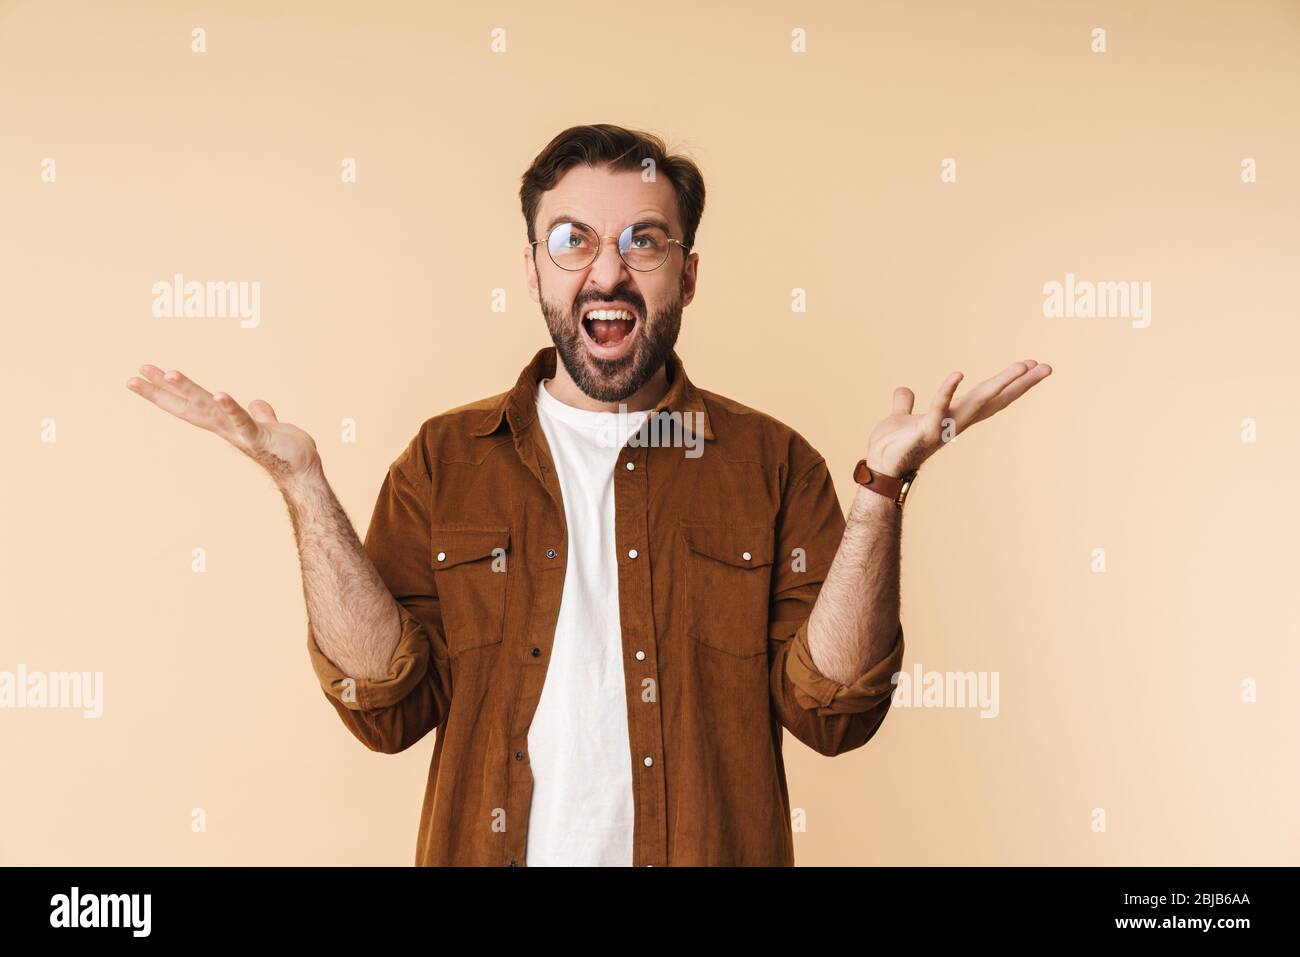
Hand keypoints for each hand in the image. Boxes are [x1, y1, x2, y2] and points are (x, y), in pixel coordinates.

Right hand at [125, 365, 321, 484]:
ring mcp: (240, 432)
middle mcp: (226, 428)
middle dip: (161, 392)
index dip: (167, 392)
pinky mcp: (259, 437)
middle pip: (189, 406)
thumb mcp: (270, 427)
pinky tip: (221, 394)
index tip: (143, 376)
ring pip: (209, 409)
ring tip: (169, 374)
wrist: (304, 472)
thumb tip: (259, 405)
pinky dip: (231, 408)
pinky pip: (242, 420)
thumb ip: (261, 415)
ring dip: (189, 391)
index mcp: (225, 422)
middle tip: (134, 377)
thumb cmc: (287, 452)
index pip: (191, 404)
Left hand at [865, 359, 1052, 476]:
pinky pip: (938, 410)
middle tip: (1045, 367)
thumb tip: (904, 391)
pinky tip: (958, 373)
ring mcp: (943, 428)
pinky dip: (946, 392)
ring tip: (1021, 366)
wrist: (878, 470)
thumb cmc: (892, 448)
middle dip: (1020, 383)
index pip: (988, 397)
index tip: (1032, 367)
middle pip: (993, 399)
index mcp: (953, 416)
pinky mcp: (925, 433)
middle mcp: (955, 422)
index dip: (1010, 383)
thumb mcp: (899, 419)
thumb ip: (904, 405)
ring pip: (977, 402)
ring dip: (999, 383)